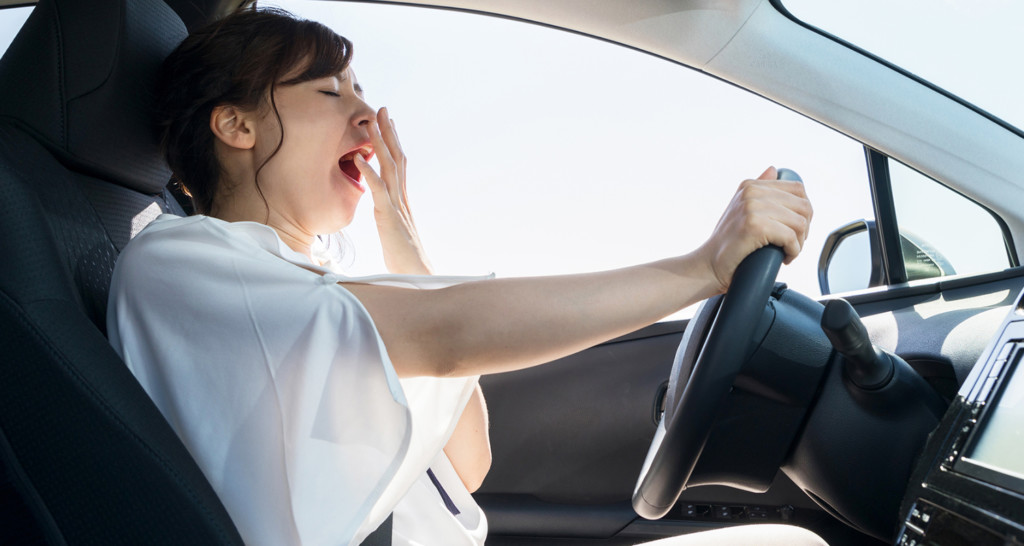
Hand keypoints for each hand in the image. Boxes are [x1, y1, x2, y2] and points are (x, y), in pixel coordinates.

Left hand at [354, 107, 432, 274]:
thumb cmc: (404, 258)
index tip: (388, 124)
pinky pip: (378, 191)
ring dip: (381, 144)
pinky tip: (359, 158)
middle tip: (383, 110)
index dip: (394, 143)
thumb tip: (385, 210)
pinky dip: (369, 173)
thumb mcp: (394, 231)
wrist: (416, 275)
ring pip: (390, 168)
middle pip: (397, 158)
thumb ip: (390, 217)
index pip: (399, 165)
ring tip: (373, 123)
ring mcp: (396, 206)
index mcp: (402, 200)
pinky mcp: (389, 217)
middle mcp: (401, 198)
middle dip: (389, 133)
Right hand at [696, 166, 812, 292]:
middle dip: (805, 229)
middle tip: (794, 244)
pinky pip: (791, 237)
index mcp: (751, 185)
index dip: (804, 212)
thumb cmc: (727, 243)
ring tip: (789, 251)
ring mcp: (752, 208)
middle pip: (803, 206)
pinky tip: (786, 258)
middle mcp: (751, 192)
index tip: (795, 229)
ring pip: (799, 223)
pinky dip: (793, 251)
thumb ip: (758, 189)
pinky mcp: (755, 226)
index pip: (797, 189)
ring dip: (800, 242)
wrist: (708, 265)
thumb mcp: (742, 210)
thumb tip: (773, 169)